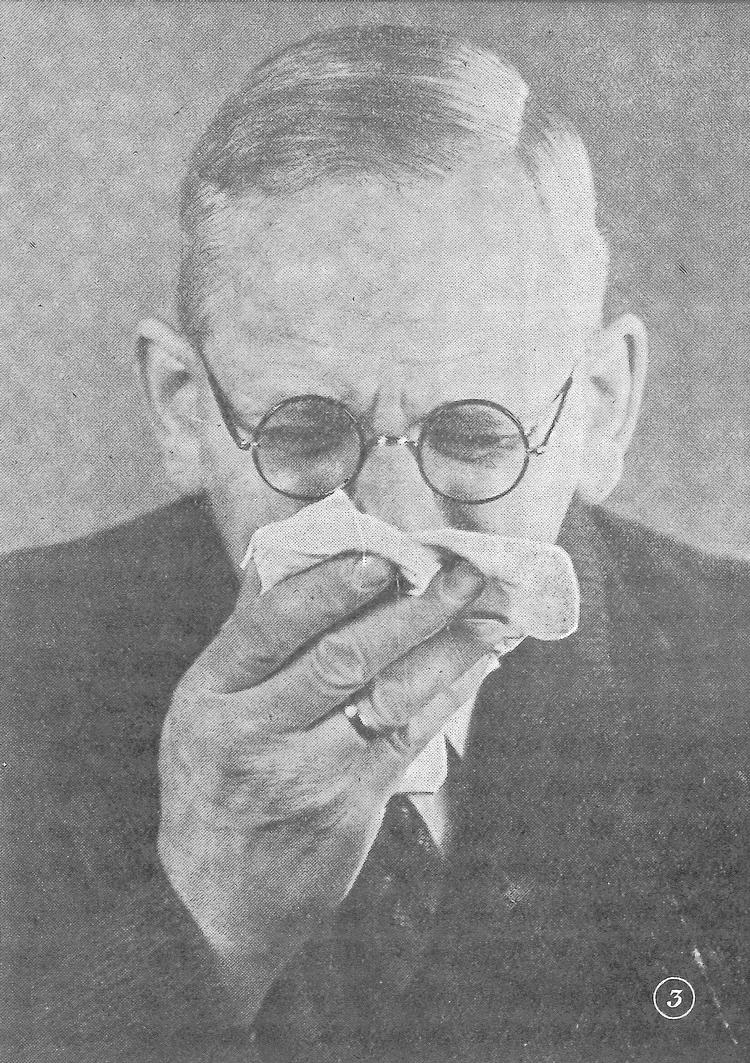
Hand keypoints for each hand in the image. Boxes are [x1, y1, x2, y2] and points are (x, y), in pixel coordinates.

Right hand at [158, 552, 490, 1019]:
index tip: (382, 555)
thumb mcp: (204, 705)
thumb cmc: (214, 783)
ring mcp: (303, 774)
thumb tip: (290, 551)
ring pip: (388, 697)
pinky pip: (409, 739)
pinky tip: (473, 667)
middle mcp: (252, 732)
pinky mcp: (349, 808)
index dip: (330, 586)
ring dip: (446, 651)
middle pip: (341, 657)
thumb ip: (249, 631)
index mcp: (210, 694)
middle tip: (459, 573)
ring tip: (486, 616)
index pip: (271, 624)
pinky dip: (446, 696)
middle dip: (410, 610)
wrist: (216, 902)